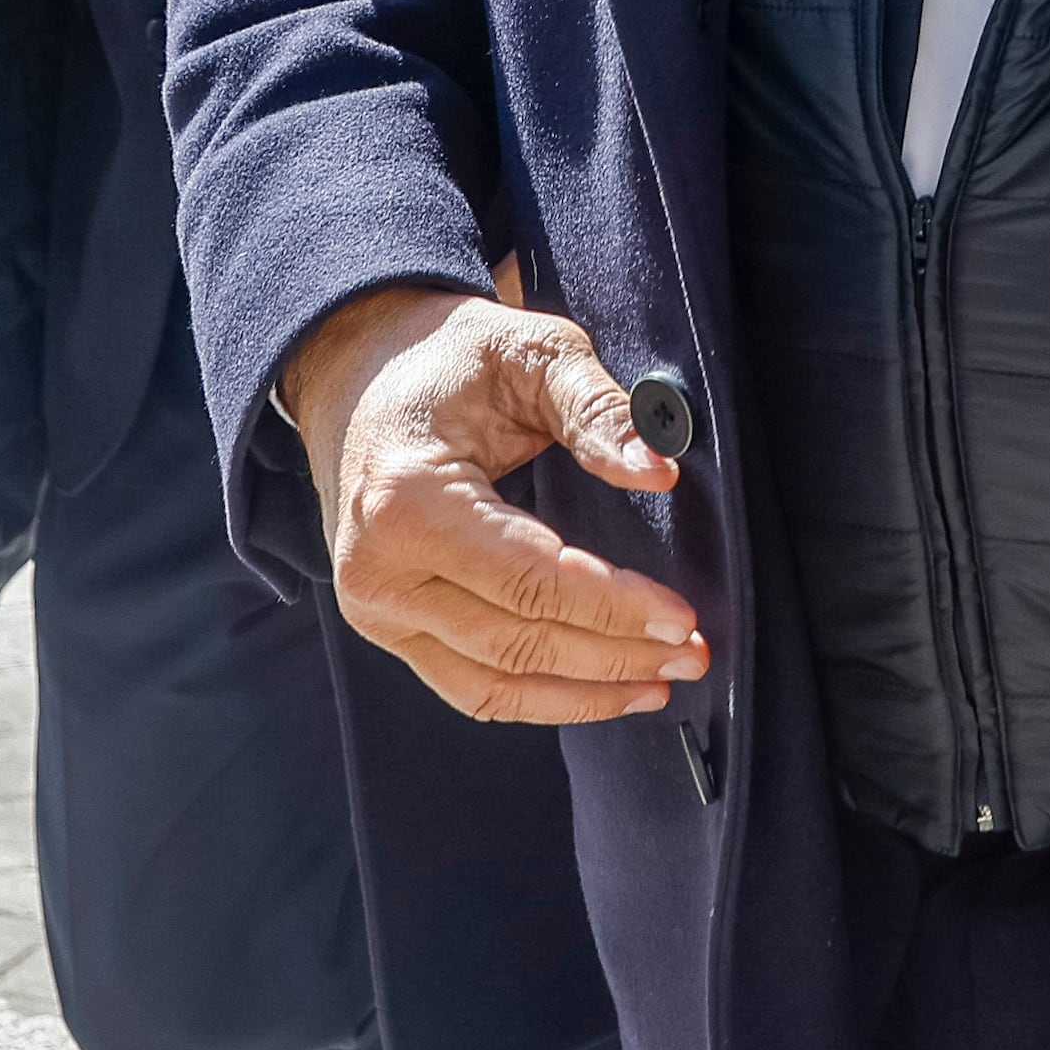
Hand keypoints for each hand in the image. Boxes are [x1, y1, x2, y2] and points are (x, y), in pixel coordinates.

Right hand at [281, 280, 708, 727]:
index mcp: (407, 500)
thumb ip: (596, 408)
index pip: (529, 582)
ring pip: (492, 686)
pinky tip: (595, 690)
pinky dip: (537, 698)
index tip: (682, 617)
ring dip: (583, 694)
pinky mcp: (386, 625)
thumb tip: (658, 469)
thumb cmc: (447, 358)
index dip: (613, 608)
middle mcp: (378, 568)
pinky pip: (467, 686)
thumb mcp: (530, 351)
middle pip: (515, 643)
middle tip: (690, 655)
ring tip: (657, 683)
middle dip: (613, 656)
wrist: (359, 372)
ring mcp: (374, 607)